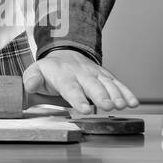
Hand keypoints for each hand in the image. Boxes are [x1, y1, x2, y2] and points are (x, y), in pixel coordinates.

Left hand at [23, 49, 138, 114]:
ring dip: (116, 95)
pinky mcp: (106, 77)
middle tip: (108, 106)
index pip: (70, 87)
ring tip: (122, 105)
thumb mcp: (36, 71)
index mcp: (63, 75)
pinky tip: (133, 102)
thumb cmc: (51, 69)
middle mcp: (81, 74)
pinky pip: (117, 84)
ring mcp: (95, 74)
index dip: (78, 98)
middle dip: (101, 96)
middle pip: (93, 86)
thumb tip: (29, 86)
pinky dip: (126, 92)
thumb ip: (32, 79)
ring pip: (107, 84)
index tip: (85, 109)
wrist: (66, 53)